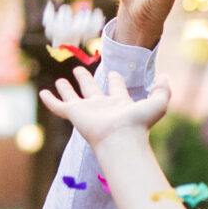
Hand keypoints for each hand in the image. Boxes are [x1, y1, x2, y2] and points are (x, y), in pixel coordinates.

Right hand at [37, 63, 171, 148]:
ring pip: (74, 97)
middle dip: (86, 80)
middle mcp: (101, 106)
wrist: (121, 138)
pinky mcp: (74, 114)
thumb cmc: (139, 123)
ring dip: (67, 89)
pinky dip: (50, 100)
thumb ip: (164, 90)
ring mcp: (86, 111)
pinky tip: (42, 93)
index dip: (115, 80)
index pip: (116, 88)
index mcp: (119, 103)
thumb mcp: (158, 103)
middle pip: (92, 90)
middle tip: (79, 71)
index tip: (113, 73)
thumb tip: (165, 76)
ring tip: (60, 80)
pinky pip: (58, 106)